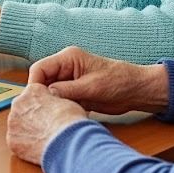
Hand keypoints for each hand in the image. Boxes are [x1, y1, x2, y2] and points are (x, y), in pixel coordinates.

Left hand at [7, 83, 88, 163]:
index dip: (43, 105)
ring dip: (27, 130)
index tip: (50, 113)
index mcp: (33, 90)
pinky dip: (25, 145)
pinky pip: (17, 141)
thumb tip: (53, 106)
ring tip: (44, 138)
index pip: (34, 94)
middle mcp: (19, 103)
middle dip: (32, 117)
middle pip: (23, 109)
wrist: (66, 141)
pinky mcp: (12, 138)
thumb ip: (54, 101)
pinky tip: (38, 148)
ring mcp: (13, 121)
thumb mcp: (67, 102)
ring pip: (18, 125)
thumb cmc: (70, 121)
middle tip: (46, 127)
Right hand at [28, 46, 168, 114]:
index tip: (35, 100)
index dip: (35, 83)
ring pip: (50, 92)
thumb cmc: (120, 82)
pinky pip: (61, 100)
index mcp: (68, 58)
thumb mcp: (92, 86)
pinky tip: (66, 115)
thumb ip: (67, 89)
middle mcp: (66, 68)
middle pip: (43, 80)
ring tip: (56, 114)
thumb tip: (46, 94)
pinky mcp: (76, 93)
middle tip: (44, 110)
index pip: (40, 68)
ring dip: (52, 103)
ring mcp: (70, 81)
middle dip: (42, 95)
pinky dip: (61, 108)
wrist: (138, 91)